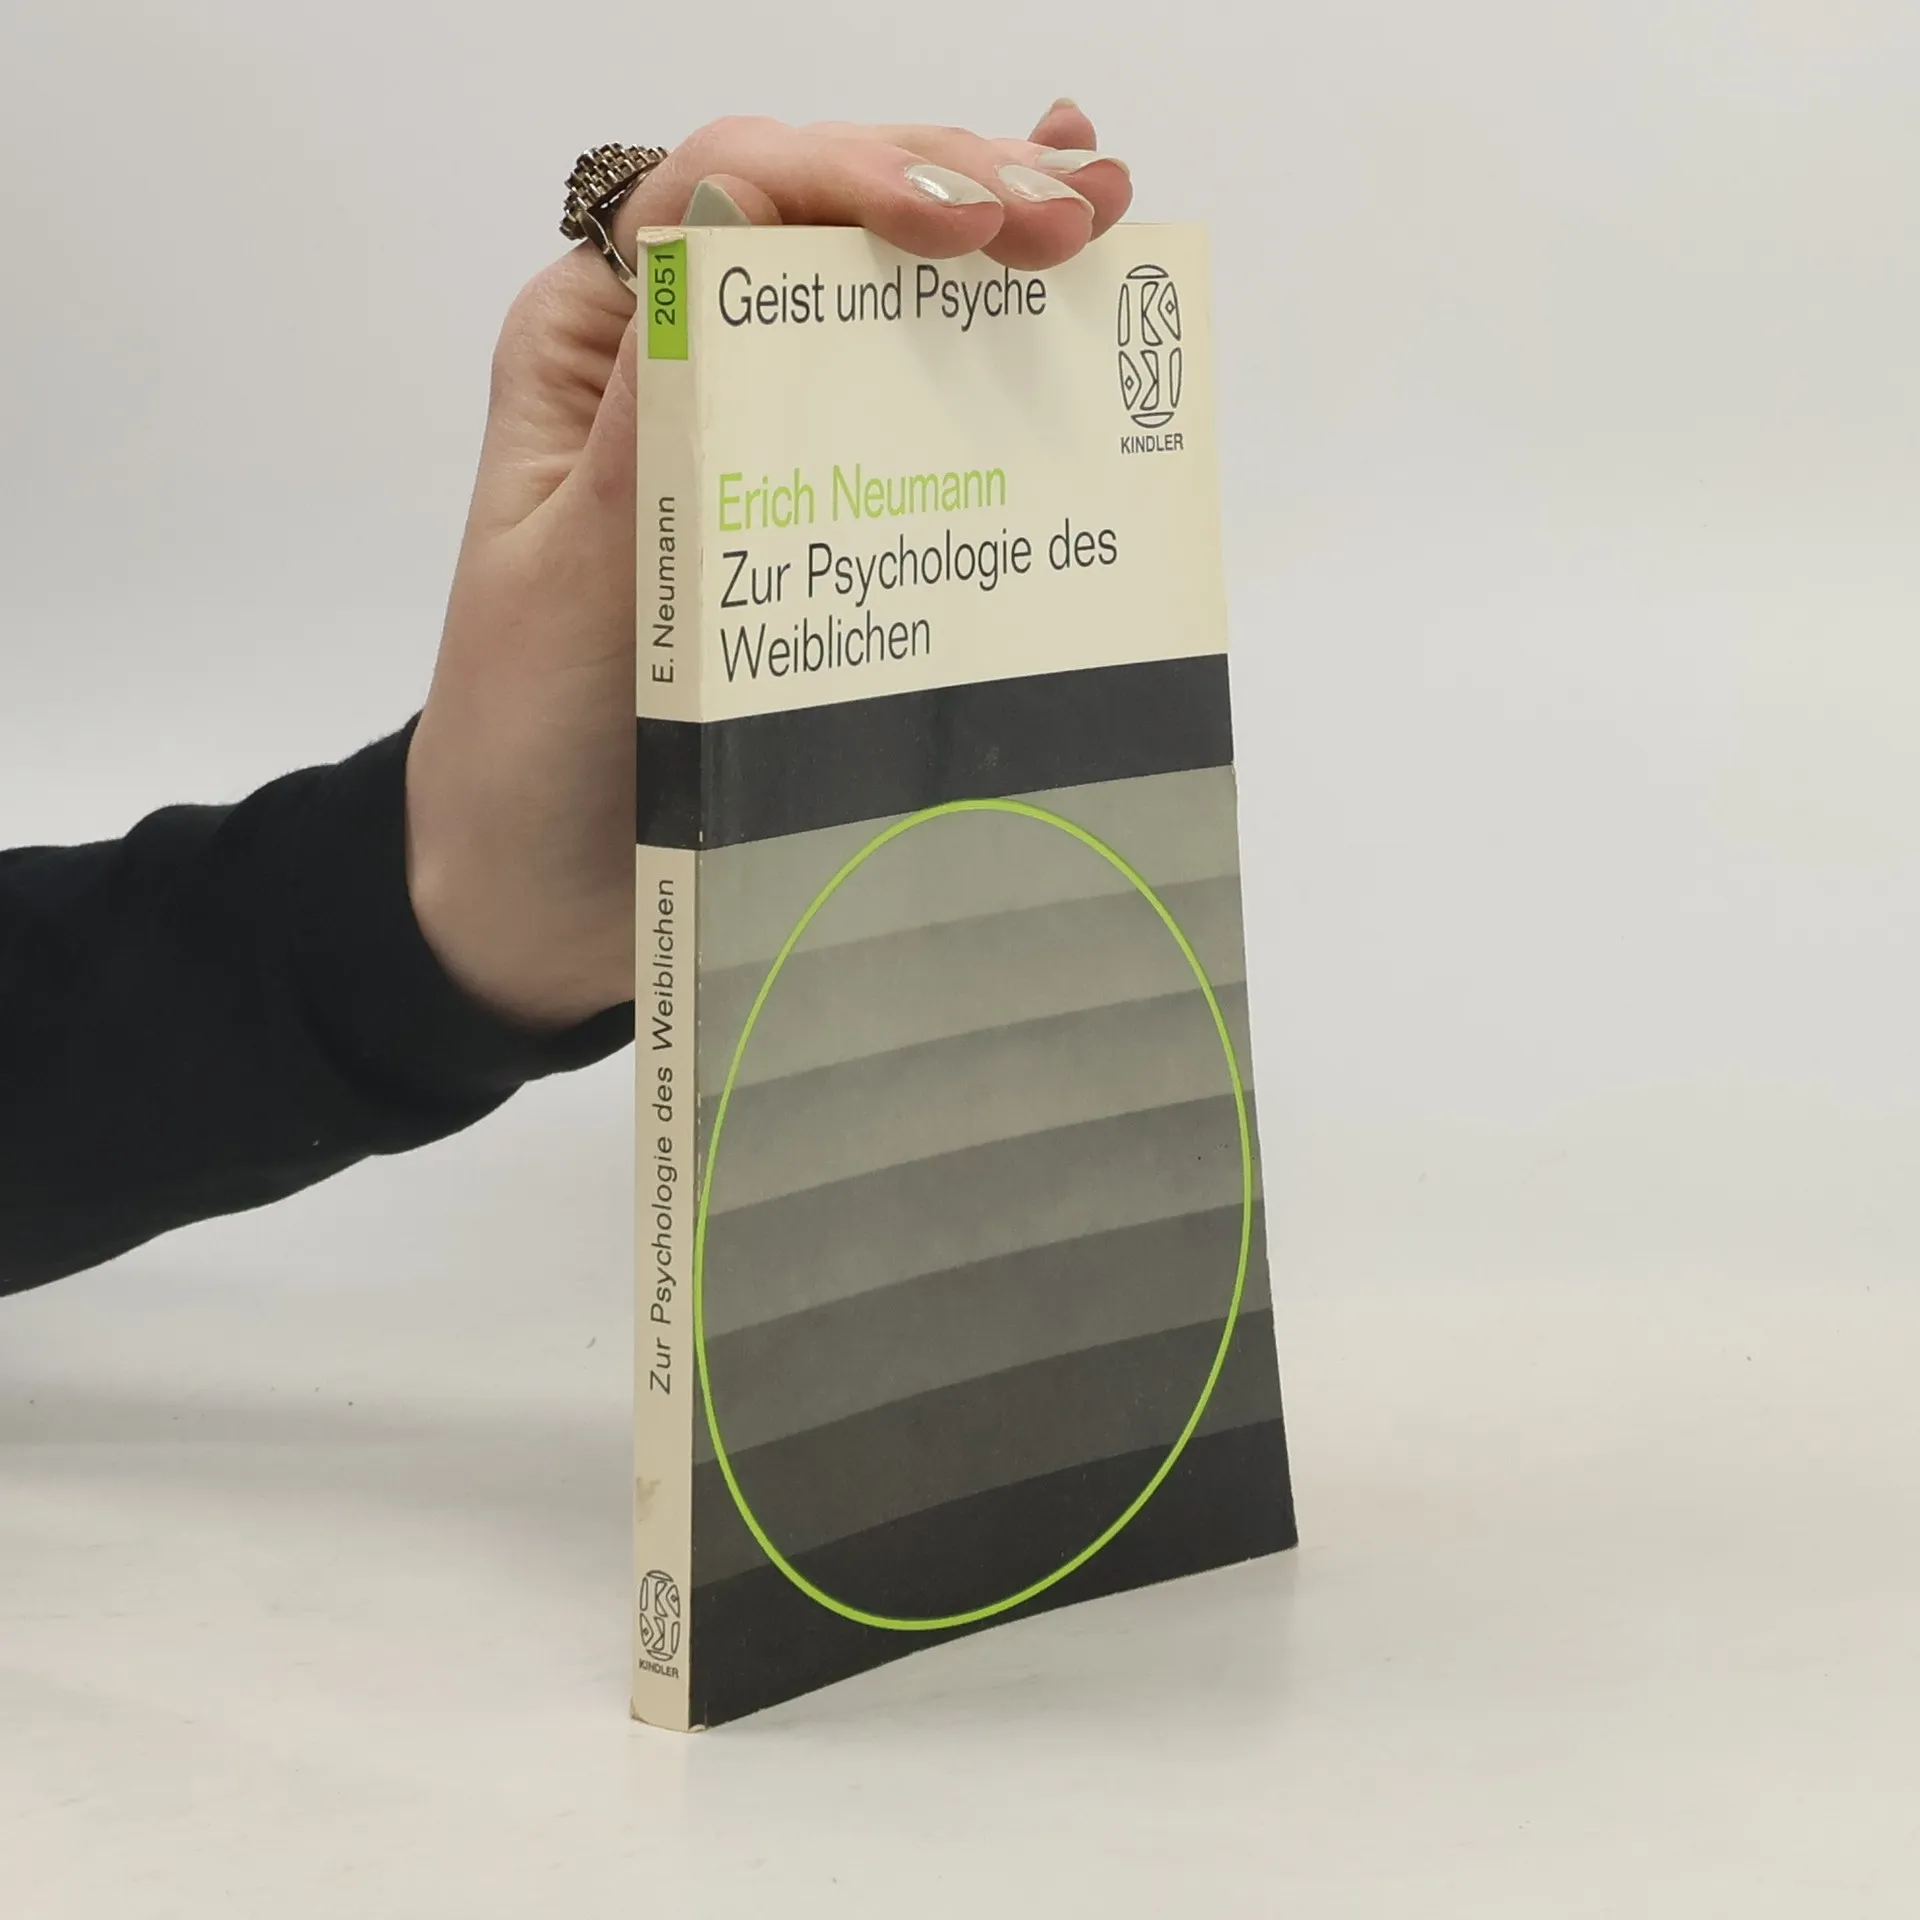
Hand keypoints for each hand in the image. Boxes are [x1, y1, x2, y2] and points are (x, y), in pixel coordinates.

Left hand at [404, 103, 1131, 1029]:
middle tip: (1077, 215)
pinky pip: (898, 402)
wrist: (541, 894)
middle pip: (814, 216)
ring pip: (868, 291)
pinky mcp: (810, 513)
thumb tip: (734, 205)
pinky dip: (979, 333)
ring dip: (984, 236)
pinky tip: (1057, 276)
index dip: (851, 175)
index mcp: (594, 350)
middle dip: (949, 186)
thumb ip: (653, 412)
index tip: (967, 226)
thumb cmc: (527, 748)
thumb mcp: (573, 580)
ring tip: (1097, 216)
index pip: (721, 193)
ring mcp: (752, 435)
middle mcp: (675, 364)